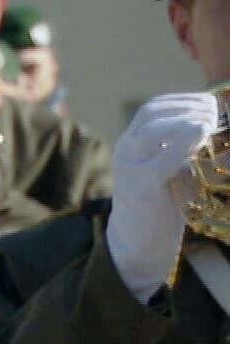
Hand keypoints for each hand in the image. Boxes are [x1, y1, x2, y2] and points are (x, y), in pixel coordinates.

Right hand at [108, 92, 218, 301]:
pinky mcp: (140, 186)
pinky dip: (184, 143)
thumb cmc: (163, 205)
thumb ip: (186, 147)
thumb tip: (217, 125)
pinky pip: (162, 158)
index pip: (154, 107)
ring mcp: (130, 167)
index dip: (185, 100)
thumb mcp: (175, 168)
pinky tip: (202, 137)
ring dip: (187, 121)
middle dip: (189, 107)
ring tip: (210, 126)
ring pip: (153, 129)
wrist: (139, 243)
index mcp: (132, 143)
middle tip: (216, 116)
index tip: (212, 104)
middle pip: (152, 112)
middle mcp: (126, 150)